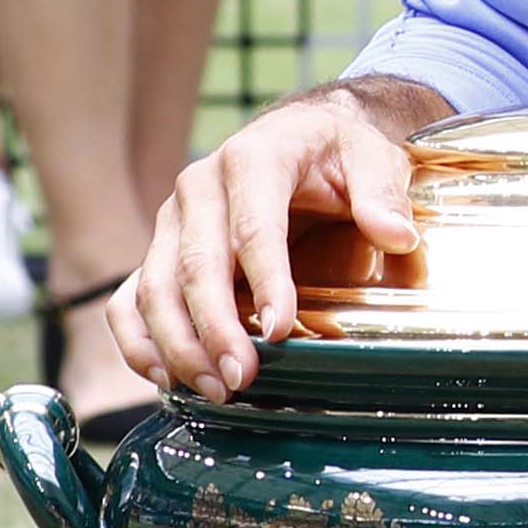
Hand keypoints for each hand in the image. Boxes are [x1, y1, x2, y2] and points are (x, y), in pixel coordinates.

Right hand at [111, 85, 428, 400]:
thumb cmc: (337, 153)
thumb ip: (382, 193)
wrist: (301, 138)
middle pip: (195, 263)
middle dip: (215, 326)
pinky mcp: (159, 250)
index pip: (253, 224)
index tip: (281, 329)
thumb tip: (397, 235)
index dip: (265, 279)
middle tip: (241, 377)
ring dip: (179, 343)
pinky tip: (165, 378)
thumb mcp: (372, 157)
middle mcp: (199, 187)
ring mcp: (172, 221)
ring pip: (154, 286)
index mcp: (253, 158)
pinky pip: (130, 299)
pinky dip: (139, 340)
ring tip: (214, 389)